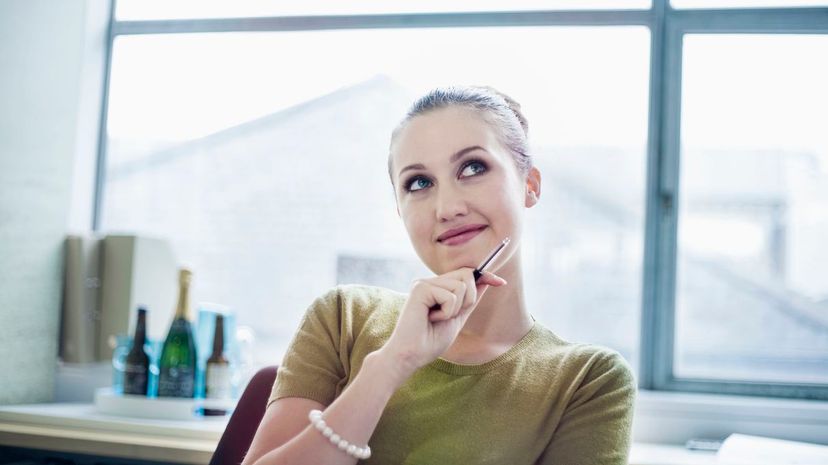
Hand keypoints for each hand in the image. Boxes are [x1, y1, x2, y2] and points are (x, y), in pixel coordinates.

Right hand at [378, 267, 506, 381]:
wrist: (412, 355)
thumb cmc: (430, 341)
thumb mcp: (457, 318)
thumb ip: (469, 300)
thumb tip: (485, 281)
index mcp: (436, 288)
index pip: (465, 273)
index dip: (485, 275)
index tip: (501, 282)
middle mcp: (429, 282)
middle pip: (467, 274)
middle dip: (469, 297)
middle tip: (451, 315)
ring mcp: (424, 283)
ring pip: (461, 285)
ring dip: (456, 308)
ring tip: (438, 319)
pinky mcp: (420, 288)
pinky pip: (450, 296)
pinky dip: (447, 312)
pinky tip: (431, 319)